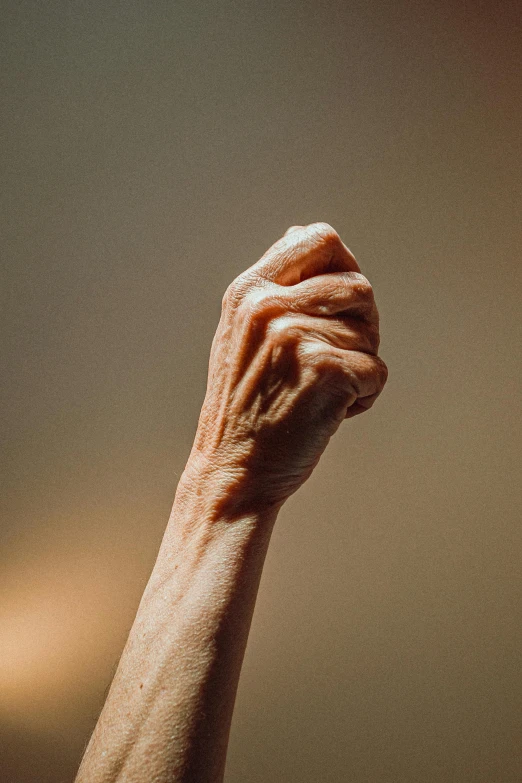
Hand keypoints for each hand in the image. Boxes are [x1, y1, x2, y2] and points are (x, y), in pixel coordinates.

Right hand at [184, 222, 387, 515]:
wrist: (233, 469)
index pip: (321, 238)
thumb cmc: (245, 405)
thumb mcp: (242, 331)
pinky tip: (330, 413)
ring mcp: (295, 337)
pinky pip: (376, 371)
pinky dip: (364, 397)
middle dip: (361, 325)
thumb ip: (275, 283)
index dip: (345, 266)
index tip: (340, 305)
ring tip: (323, 390)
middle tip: (337, 358)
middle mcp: (269, 306)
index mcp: (249, 290)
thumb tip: (305, 231)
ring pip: (369, 333)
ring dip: (360, 364)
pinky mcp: (325, 371)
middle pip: (359, 286)